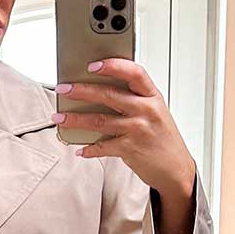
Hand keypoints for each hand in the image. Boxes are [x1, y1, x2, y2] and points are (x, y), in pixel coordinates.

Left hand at [51, 58, 195, 200]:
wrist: (176, 168)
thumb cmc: (163, 138)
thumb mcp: (155, 112)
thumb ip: (135, 99)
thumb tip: (101, 91)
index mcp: (152, 96)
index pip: (134, 73)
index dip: (113, 66)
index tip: (93, 65)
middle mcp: (146, 110)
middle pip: (109, 95)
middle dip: (82, 90)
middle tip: (64, 89)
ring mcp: (138, 129)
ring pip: (100, 120)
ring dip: (76, 119)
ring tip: (59, 117)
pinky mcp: (130, 149)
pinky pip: (103, 146)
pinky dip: (89, 148)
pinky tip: (80, 149)